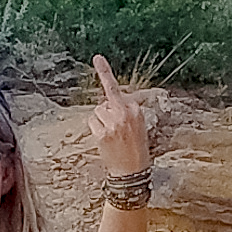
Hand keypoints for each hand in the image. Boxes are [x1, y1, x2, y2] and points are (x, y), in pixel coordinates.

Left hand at [83, 54, 149, 174]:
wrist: (132, 172)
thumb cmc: (136, 150)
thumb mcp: (139, 126)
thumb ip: (127, 111)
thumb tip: (110, 100)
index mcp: (137, 110)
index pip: (117, 89)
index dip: (105, 74)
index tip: (97, 58)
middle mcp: (125, 114)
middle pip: (106, 100)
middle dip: (106, 109)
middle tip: (114, 125)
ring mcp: (113, 123)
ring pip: (97, 111)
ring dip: (101, 121)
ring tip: (111, 136)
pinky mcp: (103, 134)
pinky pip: (92, 122)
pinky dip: (95, 129)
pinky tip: (105, 140)